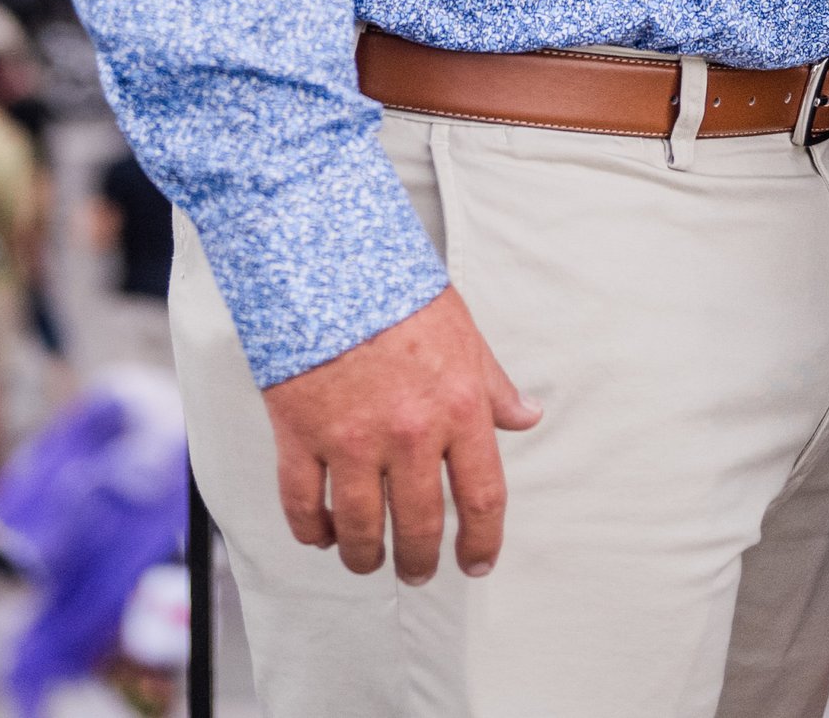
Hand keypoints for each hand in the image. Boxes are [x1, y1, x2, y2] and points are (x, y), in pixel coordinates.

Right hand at [263, 286, 540, 582]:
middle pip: (420, 526)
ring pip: (361, 530)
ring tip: (368, 560)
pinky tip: (322, 533)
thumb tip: (527, 415)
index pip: (483, 498)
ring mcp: (351, 439)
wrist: (325, 259)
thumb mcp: (461, 332)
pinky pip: (303, 507)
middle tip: (417, 570)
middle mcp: (408, 432)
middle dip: (420, 560)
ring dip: (366, 557)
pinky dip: (312, 532)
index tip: (476, 561)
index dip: (483, 542)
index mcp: (457, 407)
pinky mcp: (300, 435)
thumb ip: (493, 384)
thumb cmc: (394, 292)